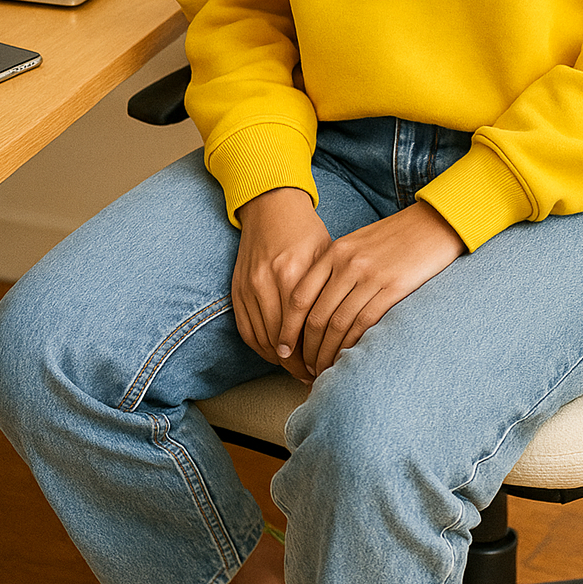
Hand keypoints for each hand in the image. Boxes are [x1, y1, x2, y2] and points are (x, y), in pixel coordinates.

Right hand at [232, 186, 330, 384]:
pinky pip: (247, 331)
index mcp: (294, 273)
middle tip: (315, 376)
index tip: (328, 366)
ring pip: (263, 340)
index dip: (316, 353)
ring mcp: (249, 287)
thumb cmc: (306, 231)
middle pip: (282, 340)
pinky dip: (261, 348)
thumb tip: (346, 331)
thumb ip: (331, 291)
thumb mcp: (327, 256)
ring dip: (280, 361)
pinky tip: (277, 355)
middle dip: (299, 364)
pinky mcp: (237, 290)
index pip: (304, 328)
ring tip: (299, 370)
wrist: (271, 207)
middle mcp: (267, 282)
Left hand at [283, 200, 466, 378]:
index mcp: (335, 252)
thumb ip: (335, 268)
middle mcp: (348, 264)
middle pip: (316, 316)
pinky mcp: (393, 288)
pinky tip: (348, 359)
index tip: (283, 349)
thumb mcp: (358, 244)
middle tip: (305, 368)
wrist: (434, 223)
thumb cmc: (395, 237)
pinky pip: (364, 325)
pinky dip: (352, 347)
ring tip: (324, 370)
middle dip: (307, 349)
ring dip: (327, 353)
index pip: (300, 297)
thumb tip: (317, 306)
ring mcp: (370, 276)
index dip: (288, 328)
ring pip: (338, 325)